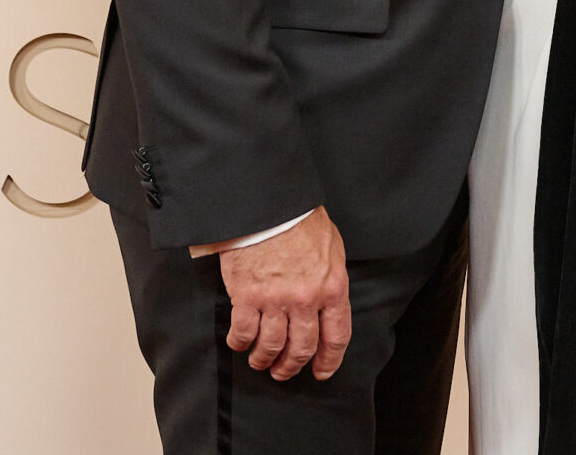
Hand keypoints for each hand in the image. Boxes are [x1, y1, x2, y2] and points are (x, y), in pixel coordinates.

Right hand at [220, 207, 350, 380]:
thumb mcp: (331, 247)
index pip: (336, 335)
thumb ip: (331, 279)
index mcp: (332, 286)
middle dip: (292, 366)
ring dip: (265, 360)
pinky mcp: (248, 296)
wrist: (270, 204)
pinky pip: (244, 334)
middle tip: (283, 371)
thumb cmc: (301, 220)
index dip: (329, 360)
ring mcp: (276, 300)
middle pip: (302, 348)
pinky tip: (239, 342)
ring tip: (260, 361)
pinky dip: (240, 343)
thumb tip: (329, 303)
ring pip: (272, 347)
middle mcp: (306, 299)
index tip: (321, 371)